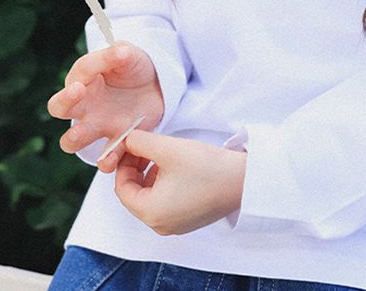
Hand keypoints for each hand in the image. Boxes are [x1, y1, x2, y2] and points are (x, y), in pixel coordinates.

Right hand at [46, 41, 164, 171]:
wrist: (155, 85)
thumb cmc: (132, 66)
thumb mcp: (129, 54)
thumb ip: (120, 53)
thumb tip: (120, 51)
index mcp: (85, 78)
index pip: (76, 76)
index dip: (76, 80)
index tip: (80, 86)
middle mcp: (85, 103)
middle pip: (59, 107)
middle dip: (64, 103)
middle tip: (77, 94)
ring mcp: (97, 124)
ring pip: (72, 140)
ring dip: (74, 138)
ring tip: (81, 134)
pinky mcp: (116, 140)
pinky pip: (105, 157)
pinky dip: (106, 161)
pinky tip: (111, 160)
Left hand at [114, 129, 246, 234]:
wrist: (243, 180)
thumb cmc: (206, 166)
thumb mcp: (168, 148)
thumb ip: (140, 142)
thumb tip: (126, 140)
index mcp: (151, 212)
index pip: (122, 189)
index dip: (123, 163)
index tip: (133, 145)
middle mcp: (160, 225)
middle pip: (135, 194)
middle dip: (137, 168)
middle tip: (146, 146)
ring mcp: (175, 225)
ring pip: (150, 197)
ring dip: (150, 174)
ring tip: (163, 153)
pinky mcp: (189, 220)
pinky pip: (165, 202)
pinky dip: (163, 183)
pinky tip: (176, 166)